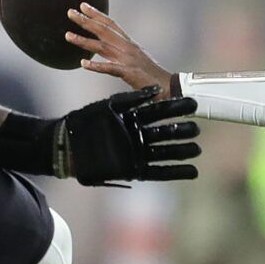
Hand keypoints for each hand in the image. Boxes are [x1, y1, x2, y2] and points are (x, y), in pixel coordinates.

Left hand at [61, 86, 200, 183]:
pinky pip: (159, 172)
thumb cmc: (85, 123)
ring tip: (197, 148)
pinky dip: (176, 172)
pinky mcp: (134, 170)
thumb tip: (155, 91)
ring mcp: (137, 153)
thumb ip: (131, 100)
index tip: (192, 103)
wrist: (67, 146)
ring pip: (165, 151)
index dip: (176, 108)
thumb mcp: (108, 106)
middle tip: (197, 128)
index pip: (160, 111)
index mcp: (133, 117)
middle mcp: (138, 135)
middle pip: (166, 132)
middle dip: (182, 130)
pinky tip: (192, 171)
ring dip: (182, 150)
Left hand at [66, 3, 172, 91]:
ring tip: (68, 35)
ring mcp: (127, 59)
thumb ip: (121, 49)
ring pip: (101, 47)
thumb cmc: (149, 73)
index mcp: (129, 42)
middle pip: (103, 30)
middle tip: (70, 12)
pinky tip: (83, 63)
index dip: (97, 14)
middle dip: (86, 21)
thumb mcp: (135, 56)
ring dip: (83, 41)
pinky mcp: (127, 72)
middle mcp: (127, 47)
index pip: (111, 24)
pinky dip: (96, 65)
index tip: (83, 5)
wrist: (166, 85)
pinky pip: (109, 68)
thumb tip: (107, 45)